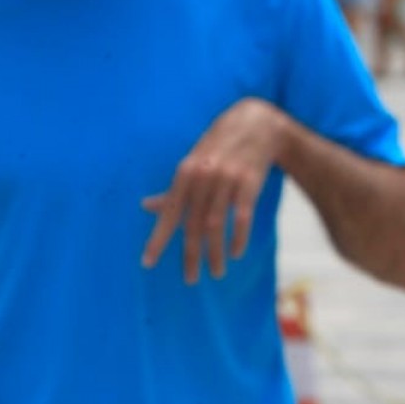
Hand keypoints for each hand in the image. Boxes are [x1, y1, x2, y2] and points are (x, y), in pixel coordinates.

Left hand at [142, 99, 288, 283]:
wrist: (259, 123)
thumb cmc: (221, 145)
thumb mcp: (194, 162)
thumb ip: (174, 188)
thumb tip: (145, 206)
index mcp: (185, 172)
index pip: (168, 212)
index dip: (158, 238)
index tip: (148, 262)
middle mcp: (204, 176)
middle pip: (194, 224)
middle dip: (191, 255)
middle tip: (191, 280)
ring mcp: (228, 178)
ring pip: (217, 224)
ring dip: (216, 252)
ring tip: (217, 272)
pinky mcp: (251, 181)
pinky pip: (242, 216)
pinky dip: (239, 236)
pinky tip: (236, 252)